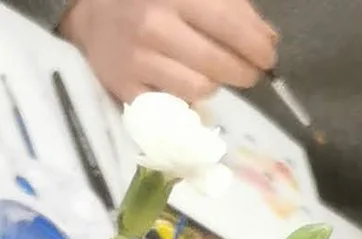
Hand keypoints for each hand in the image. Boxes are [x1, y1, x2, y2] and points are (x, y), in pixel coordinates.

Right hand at [58, 0, 273, 101]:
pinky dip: (187, 100)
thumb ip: (228, 4)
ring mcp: (139, 61)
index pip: (229, 23)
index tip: (269, 54)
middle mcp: (156, 27)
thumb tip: (266, 37)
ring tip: (217, 76)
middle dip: (244, 71)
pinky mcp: (126, 89)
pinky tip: (190, 87)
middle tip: (252, 73)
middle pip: (218, 62)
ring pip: (199, 88)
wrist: (92, 15)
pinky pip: (172, 106)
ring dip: (216, 85)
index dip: (256, 44)